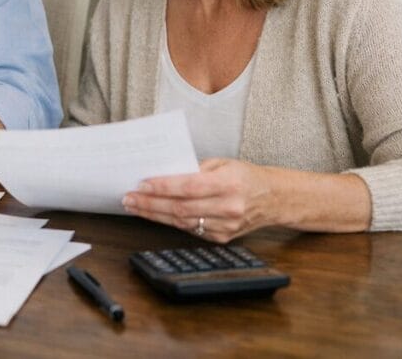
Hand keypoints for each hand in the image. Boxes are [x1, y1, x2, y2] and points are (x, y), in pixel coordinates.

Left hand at [121, 158, 274, 242]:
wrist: (273, 199)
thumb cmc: (245, 176)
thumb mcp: (223, 163)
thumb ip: (195, 169)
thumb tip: (164, 174)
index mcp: (229, 184)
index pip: (188, 187)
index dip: (162, 187)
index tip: (141, 185)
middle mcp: (228, 207)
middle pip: (181, 208)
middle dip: (150, 204)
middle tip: (129, 198)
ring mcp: (225, 226)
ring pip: (182, 222)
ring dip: (155, 215)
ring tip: (135, 206)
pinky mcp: (222, 238)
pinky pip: (190, 230)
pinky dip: (171, 222)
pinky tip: (156, 215)